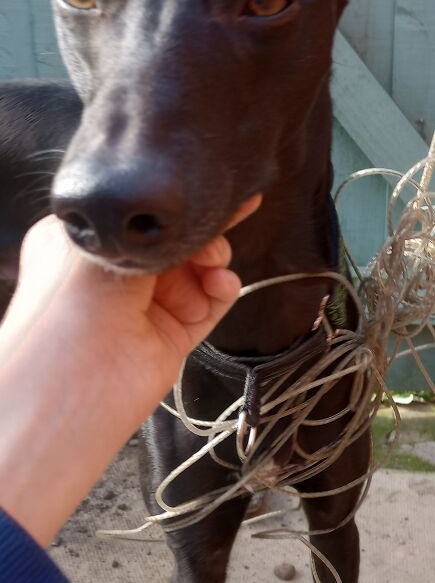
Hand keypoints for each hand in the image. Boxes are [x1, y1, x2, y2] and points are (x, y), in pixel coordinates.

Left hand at [1, 195, 260, 397]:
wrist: (69, 390)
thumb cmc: (64, 314)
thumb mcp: (99, 246)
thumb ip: (146, 226)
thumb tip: (186, 210)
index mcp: (86, 245)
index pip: (139, 217)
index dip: (173, 208)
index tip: (207, 192)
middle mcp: (116, 275)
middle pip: (175, 242)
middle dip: (199, 236)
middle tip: (209, 238)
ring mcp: (146, 307)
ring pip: (197, 271)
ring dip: (214, 263)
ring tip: (215, 267)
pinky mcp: (172, 335)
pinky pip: (209, 304)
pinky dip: (223, 290)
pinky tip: (222, 283)